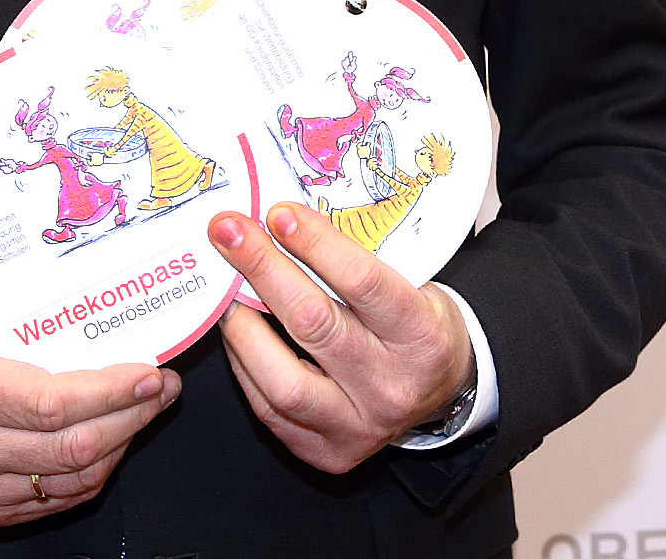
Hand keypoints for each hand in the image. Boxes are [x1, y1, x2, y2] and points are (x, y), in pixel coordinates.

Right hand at [0, 321, 178, 525]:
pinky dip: (96, 469)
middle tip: (163, 387)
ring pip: (76, 477)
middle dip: (133, 415)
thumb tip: (110, 323)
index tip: (149, 373)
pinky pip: (61, 498)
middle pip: (73, 445)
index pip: (52, 403)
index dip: (111, 393)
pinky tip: (113, 439)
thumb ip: (34, 333)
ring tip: (146, 409)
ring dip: (123, 443)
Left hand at [205, 203, 471, 474]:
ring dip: (243, 327)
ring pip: (283, 380)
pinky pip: (270, 409)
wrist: (440, 391)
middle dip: (263, 269)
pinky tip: (238, 330)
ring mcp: (358, 427)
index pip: (363, 283)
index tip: (278, 213)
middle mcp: (392, 386)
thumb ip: (357, 259)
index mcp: (423, 336)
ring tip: (225, 288)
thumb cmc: (418, 326)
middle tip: (230, 232)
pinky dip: (246, 364)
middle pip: (314, 324)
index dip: (315, 244)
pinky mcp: (327, 451)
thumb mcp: (413, 284)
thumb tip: (284, 221)